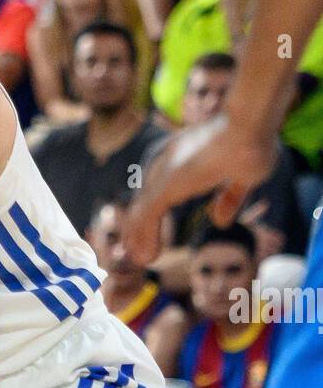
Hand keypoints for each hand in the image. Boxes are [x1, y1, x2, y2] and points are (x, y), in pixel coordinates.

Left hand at [126, 113, 276, 264]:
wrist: (249, 127)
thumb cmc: (252, 142)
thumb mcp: (242, 176)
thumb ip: (230, 198)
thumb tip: (220, 221)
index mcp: (177, 154)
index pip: (155, 188)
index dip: (152, 212)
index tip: (149, 234)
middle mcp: (162, 161)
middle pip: (142, 200)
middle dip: (137, 227)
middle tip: (134, 251)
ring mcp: (161, 174)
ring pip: (140, 213)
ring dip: (138, 239)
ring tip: (139, 260)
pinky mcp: (163, 187)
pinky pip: (145, 219)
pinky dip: (144, 239)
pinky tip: (147, 257)